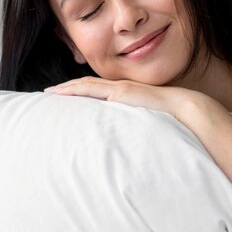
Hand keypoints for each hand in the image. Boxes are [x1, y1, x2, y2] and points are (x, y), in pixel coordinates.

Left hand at [44, 76, 203, 117]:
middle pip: (86, 86)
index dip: (78, 93)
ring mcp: (119, 89)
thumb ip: (133, 130)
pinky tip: (61, 93)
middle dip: (66, 89)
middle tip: (47, 94)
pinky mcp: (119, 92)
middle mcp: (119, 90)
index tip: (63, 98)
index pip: (96, 92)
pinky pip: (91, 89)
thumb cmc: (169, 120)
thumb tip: (126, 146)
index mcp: (125, 96)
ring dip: (66, 88)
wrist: (184, 109)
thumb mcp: (145, 124)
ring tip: (49, 93)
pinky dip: (74, 89)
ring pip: (85, 85)